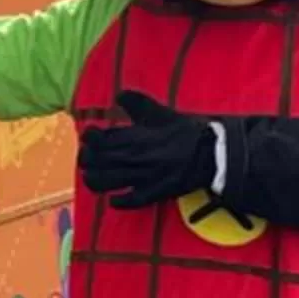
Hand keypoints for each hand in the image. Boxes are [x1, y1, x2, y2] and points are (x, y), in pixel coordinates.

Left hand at [77, 90, 216, 209]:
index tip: (90, 136)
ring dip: (94, 180)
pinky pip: (130, 202)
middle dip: (86, 158)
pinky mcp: (154, 193)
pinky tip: (114, 199)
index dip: (89, 138)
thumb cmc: (186, 131)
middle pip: (96, 161)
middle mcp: (133, 158)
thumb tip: (119, 95)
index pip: (98, 140)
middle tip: (88, 156)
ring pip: (105, 182)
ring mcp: (142, 177)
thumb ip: (137, 103)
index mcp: (133, 137)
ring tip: (93, 177)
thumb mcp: (160, 112)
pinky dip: (118, 202)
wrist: (212, 153)